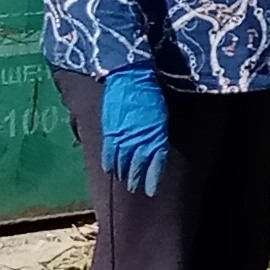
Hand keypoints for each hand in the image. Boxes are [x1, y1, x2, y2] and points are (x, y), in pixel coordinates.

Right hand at [95, 66, 172, 194]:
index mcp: (155, 137)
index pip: (154, 164)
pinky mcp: (109, 131)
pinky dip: (108, 162)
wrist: (132, 78)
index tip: (150, 191)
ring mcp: (122, 137)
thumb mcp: (161, 117)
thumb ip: (157, 135)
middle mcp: (138, 141)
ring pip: (121, 162)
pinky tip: (108, 169)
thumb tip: (155, 148)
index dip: (151, 179)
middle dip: (136, 179)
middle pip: (137, 166)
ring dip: (122, 173)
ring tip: (123, 182)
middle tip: (135, 189)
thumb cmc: (151, 94)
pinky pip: (108, 151)